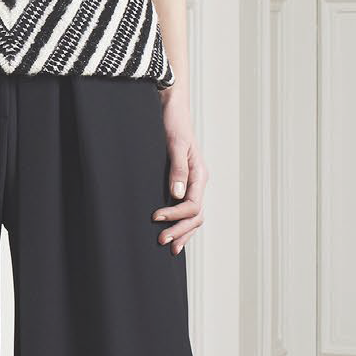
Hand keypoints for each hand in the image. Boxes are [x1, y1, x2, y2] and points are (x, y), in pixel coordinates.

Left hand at [152, 84, 205, 255]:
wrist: (172, 109)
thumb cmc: (174, 123)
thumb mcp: (175, 144)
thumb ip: (177, 169)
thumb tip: (178, 195)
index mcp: (200, 174)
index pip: (193, 205)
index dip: (175, 215)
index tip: (156, 217)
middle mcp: (199, 182)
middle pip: (196, 215)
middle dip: (180, 230)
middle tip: (161, 242)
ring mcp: (193, 184)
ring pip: (194, 216)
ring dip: (182, 232)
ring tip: (169, 246)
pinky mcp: (184, 183)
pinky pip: (187, 209)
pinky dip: (182, 223)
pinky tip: (174, 233)